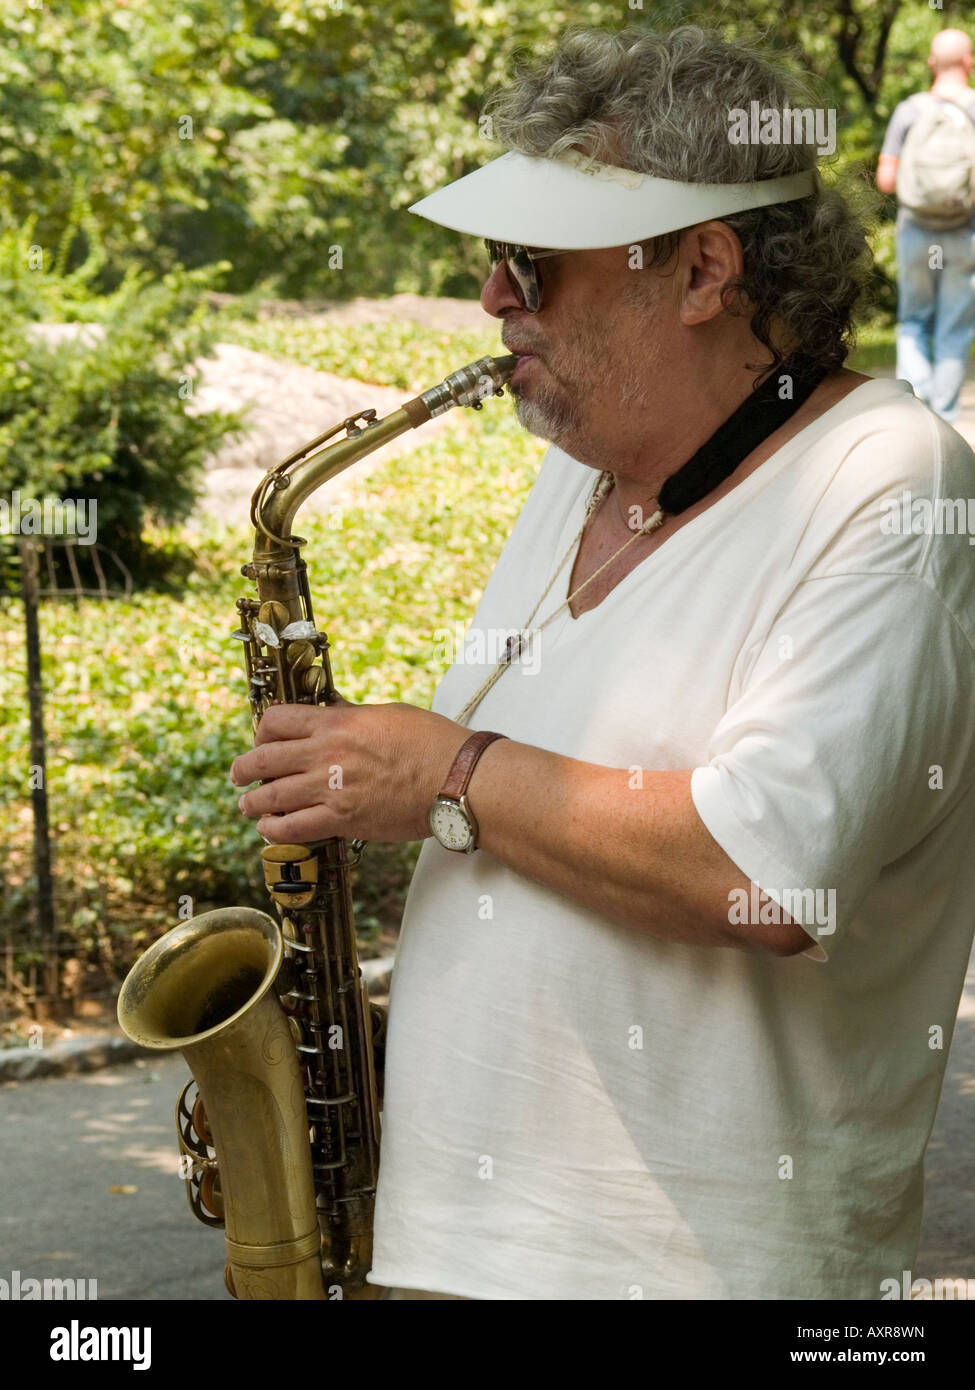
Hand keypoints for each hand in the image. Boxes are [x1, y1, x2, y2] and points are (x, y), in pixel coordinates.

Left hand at [229, 697, 470, 843]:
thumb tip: (334, 714)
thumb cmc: (432, 742)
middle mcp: (326, 753)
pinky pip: (293, 827)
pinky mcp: (342, 820)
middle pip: (264, 759)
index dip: (261, 730)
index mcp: (337, 722)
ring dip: (252, 802)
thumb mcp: (387, 714)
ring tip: (247, 805)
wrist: (455, 778)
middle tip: (239, 774)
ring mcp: (331, 788)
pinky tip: (268, 829)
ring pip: (270, 796)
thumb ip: (353, 716)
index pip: (277, 721)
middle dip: (244, 768)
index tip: (261, 739)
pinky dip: (274, 829)